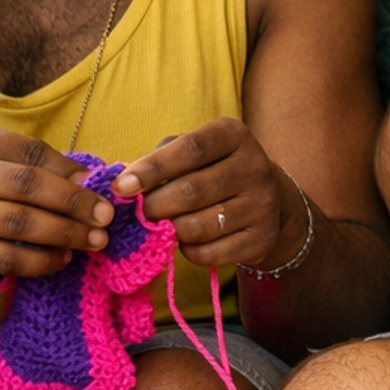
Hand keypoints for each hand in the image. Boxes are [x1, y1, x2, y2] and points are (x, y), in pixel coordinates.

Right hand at [0, 124, 115, 278]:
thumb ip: (33, 170)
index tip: (99, 185)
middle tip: (105, 218)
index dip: (66, 168)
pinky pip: (3, 257)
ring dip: (63, 232)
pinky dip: (38, 260)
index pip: (25, 151)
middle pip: (24, 182)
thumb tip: (90, 177)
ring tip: (93, 241)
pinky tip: (60, 260)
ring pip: (17, 220)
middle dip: (72, 201)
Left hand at [112, 121, 303, 271]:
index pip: (190, 149)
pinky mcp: (261, 239)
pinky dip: (187, 251)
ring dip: (169, 231)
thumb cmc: (213, 170)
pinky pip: (210, 254)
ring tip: (162, 226)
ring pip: (198, 226)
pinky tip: (187, 241)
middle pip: (191, 191)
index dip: (152, 168)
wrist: (268, 200)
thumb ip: (160, 159)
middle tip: (137, 214)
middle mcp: (254, 167)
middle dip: (153, 206)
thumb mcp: (193, 152)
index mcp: (234, 136)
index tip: (121, 187)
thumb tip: (125, 185)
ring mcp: (262, 205)